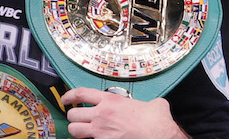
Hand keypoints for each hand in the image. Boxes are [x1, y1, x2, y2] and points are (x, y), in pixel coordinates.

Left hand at [62, 87, 187, 138]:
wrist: (163, 137)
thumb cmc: (158, 123)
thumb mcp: (154, 104)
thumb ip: (148, 102)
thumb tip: (156, 105)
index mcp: (111, 100)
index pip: (80, 93)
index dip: (69, 96)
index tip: (66, 99)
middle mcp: (102, 115)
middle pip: (73, 114)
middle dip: (74, 117)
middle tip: (78, 119)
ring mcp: (101, 131)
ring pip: (74, 130)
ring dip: (76, 131)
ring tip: (82, 131)